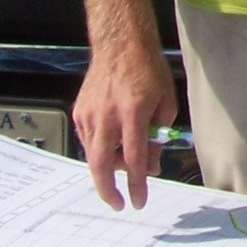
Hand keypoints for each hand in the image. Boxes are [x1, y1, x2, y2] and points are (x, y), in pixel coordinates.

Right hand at [72, 39, 177, 211]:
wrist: (121, 43)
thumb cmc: (148, 70)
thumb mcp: (166, 102)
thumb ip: (158, 135)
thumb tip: (151, 163)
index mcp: (132, 112)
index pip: (133, 159)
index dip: (137, 185)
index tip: (138, 202)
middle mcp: (107, 115)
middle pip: (102, 164)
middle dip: (108, 190)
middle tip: (117, 203)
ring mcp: (90, 113)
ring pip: (93, 154)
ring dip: (108, 165)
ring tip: (124, 156)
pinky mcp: (80, 110)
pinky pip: (87, 140)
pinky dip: (99, 148)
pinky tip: (112, 140)